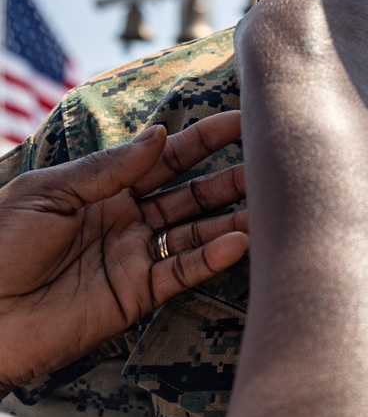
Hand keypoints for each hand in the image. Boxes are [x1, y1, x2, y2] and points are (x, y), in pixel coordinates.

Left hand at [0, 112, 247, 391]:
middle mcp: (125, 219)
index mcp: (100, 188)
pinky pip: (182, 272)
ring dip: (232, 218)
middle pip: (190, 193)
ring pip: (195, 233)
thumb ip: (108, 167)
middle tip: (271, 165)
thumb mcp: (47, 192)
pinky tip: (238, 242)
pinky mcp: (135, 296)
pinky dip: (212, 258)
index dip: (203, 139)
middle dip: (230, 178)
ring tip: (269, 206)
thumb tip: (159, 135)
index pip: (163, 157)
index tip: (241, 120)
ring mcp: (133, 258)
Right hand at [236, 0, 367, 137]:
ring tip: (341, 78)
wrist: (311, 101)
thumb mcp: (269, 10)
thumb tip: (292, 18)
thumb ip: (294, 4)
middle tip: (327, 53)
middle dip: (354, 23)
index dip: (320, 3)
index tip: (307, 26)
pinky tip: (360, 92)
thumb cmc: (276, 50)